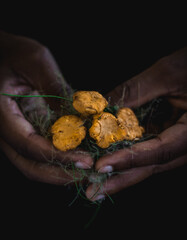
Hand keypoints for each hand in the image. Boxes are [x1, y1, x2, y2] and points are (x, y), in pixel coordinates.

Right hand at [0, 31, 92, 183]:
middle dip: (59, 174)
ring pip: (33, 164)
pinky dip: (58, 158)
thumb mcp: (36, 61)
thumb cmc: (12, 52)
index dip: (58, 156)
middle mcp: (4, 129)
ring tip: (86, 169)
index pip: (28, 144)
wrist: (0, 54)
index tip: (85, 160)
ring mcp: (13, 133)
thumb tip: (79, 115)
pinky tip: (77, 156)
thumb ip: (55, 87)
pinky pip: (38, 153)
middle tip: (88, 173)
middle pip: (29, 165)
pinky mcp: (23, 131)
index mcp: (0, 113)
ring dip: (60, 171)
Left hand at [86, 47, 186, 200]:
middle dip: (122, 179)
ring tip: (97, 180)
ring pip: (149, 159)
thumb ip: (136, 91)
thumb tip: (102, 107)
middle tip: (94, 192)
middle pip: (153, 165)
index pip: (160, 151)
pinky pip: (149, 146)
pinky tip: (110, 157)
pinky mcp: (171, 133)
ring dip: (122, 169)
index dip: (129, 160)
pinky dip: (128, 152)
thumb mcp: (169, 73)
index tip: (102, 166)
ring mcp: (179, 139)